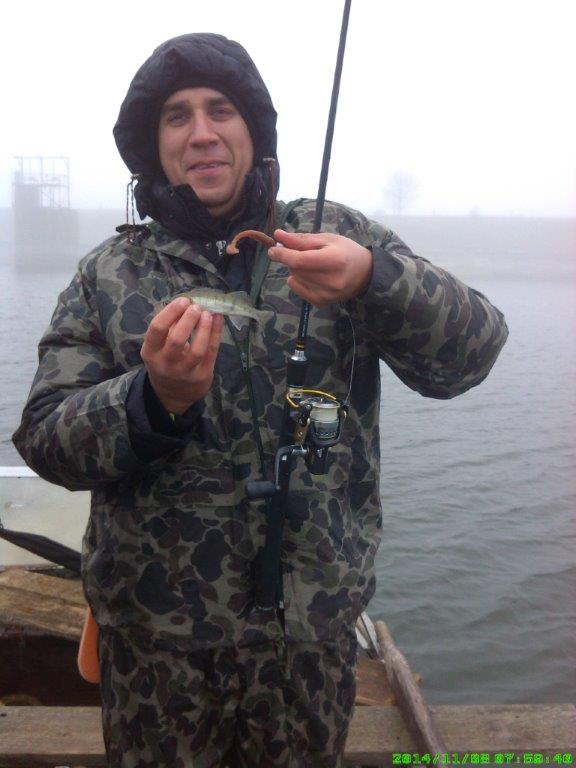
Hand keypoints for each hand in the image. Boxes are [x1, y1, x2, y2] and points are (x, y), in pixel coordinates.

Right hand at [140, 298, 224, 414]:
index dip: (170, 312)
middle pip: (176, 340)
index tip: (183, 301)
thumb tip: (186, 302)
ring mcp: (185, 372)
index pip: (157, 330)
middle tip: (196, 307)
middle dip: (188, 320)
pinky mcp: (202, 376)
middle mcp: (166, 364)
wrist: (172, 394)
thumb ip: (169, 327)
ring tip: (207, 313)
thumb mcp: (158, 347)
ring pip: (197, 350)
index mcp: (150, 352)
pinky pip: (211, 352)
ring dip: (204, 328)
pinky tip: (218, 319)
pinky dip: (216, 333)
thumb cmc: (166, 361)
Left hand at [267, 229, 372, 305]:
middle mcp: (330, 281)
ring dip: (296, 270)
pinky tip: (311, 276)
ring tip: (312, 265)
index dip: (282, 254)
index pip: (299, 260)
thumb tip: (278, 235)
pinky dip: (298, 280)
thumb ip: (301, 239)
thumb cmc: (346, 251)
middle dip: (291, 259)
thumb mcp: (327, 239)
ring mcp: (326, 294)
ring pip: (295, 279)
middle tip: (300, 252)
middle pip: (296, 270)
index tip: (272, 249)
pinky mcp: (321, 302)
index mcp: (333, 261)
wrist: (365, 273)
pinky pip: (298, 289)